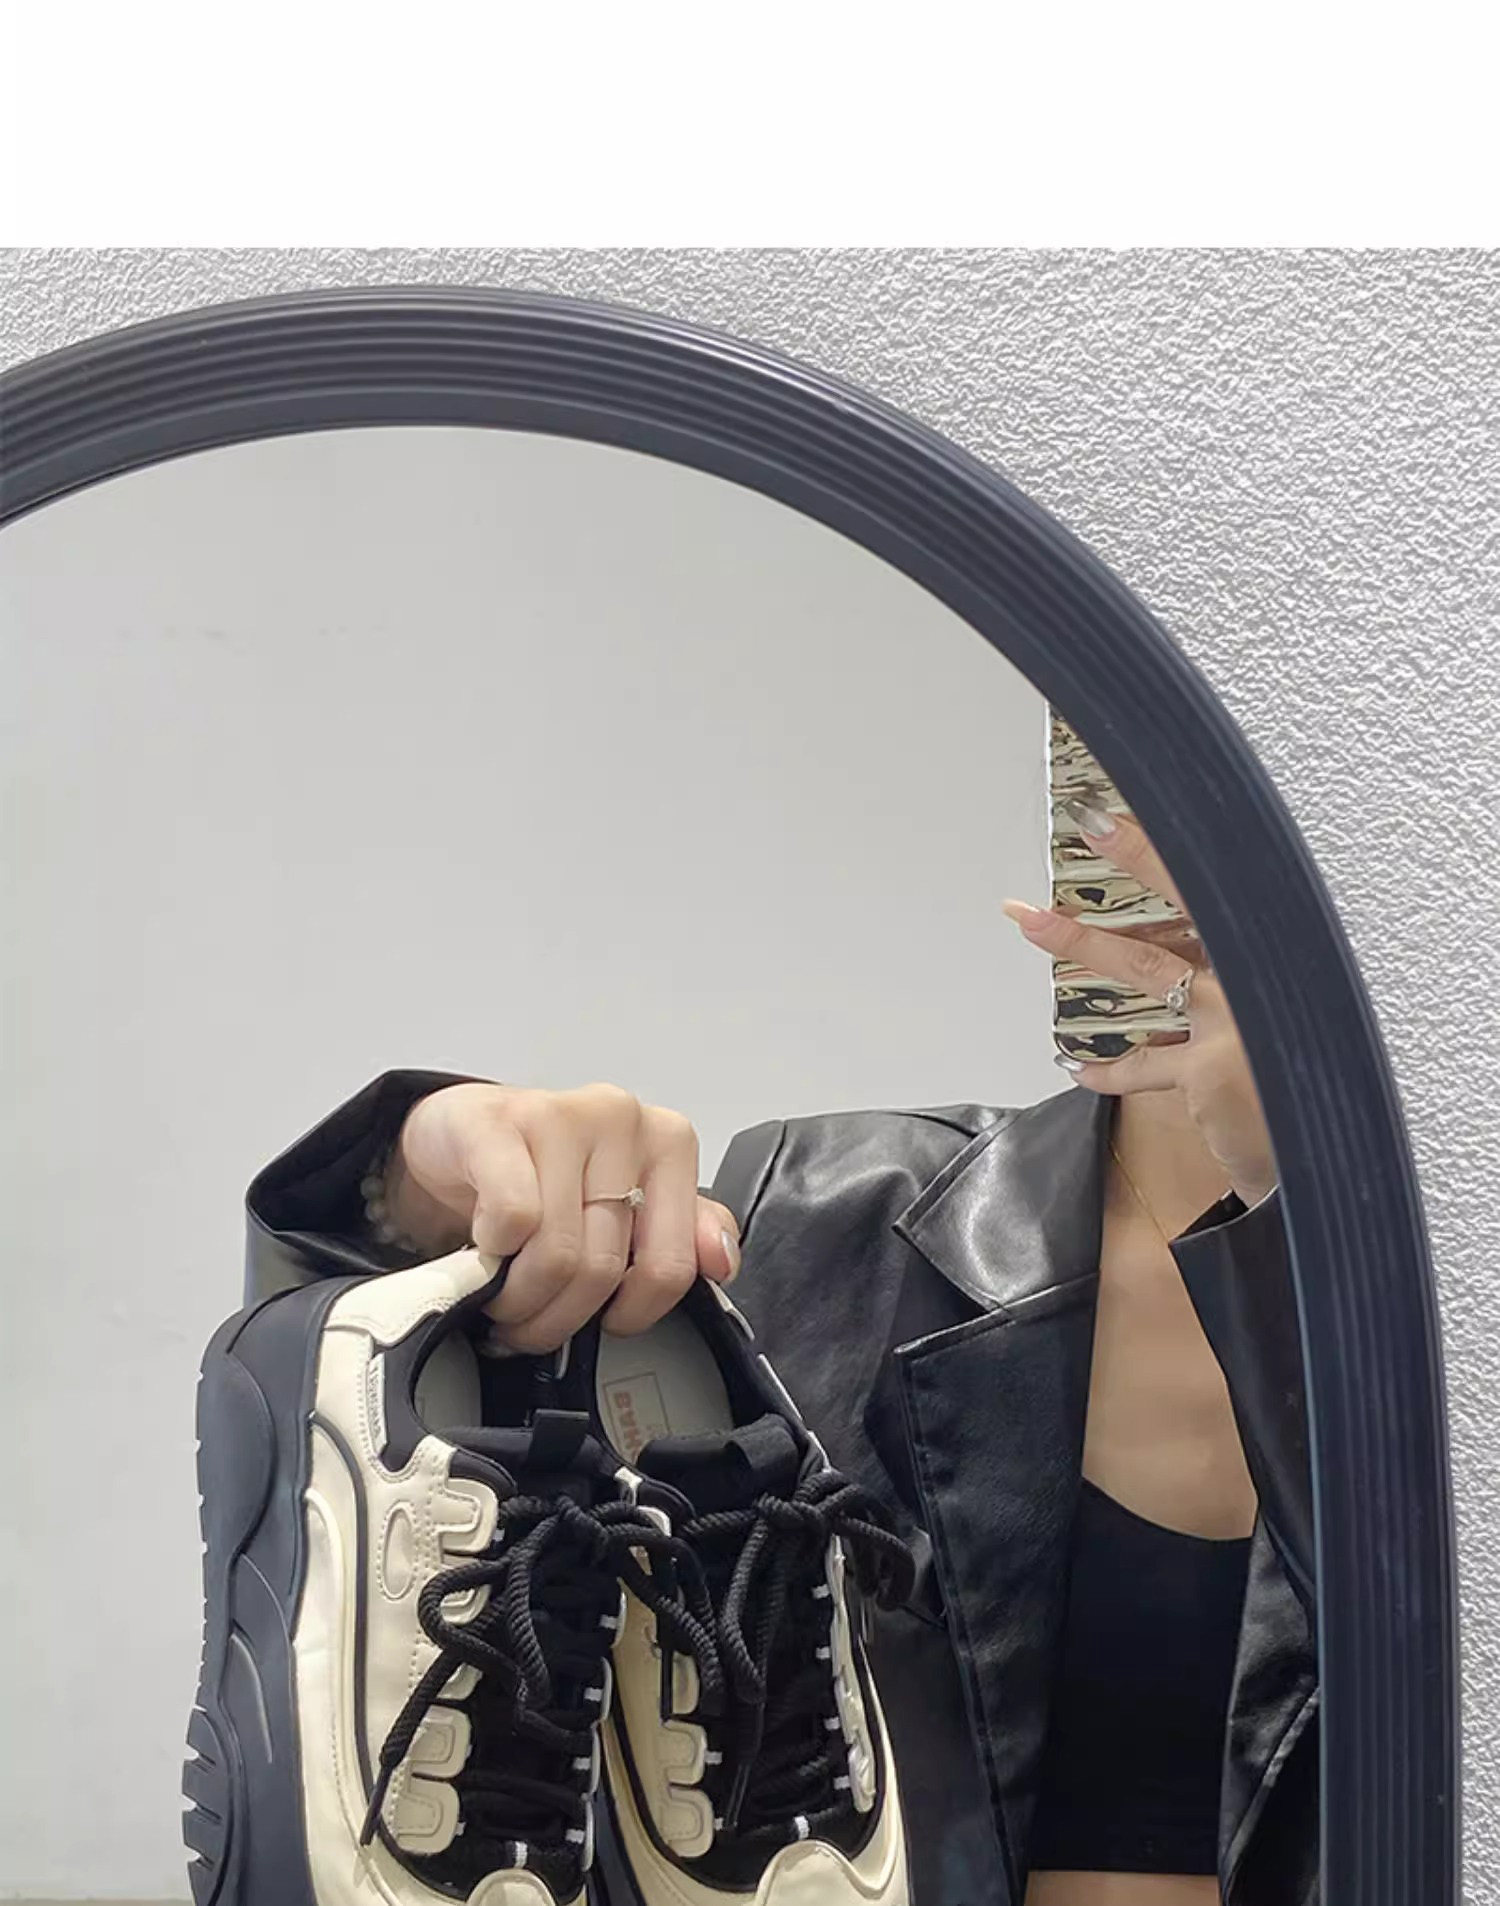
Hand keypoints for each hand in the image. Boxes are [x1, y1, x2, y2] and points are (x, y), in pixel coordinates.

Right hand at [387, 1081, 741, 1350]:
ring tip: (505, 1293)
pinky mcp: (500, 1122)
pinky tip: (486, 1245)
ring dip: (519, 1296)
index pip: (672, 1265)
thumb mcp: (627, 1208)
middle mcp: (621, 1118)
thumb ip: (685, 1234)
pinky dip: (493, 1250)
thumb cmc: (547, 1177)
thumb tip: (722, 1261)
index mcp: (667, 1142)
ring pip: (557, 1252)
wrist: (462, 1137)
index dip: (630, 1313)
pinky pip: (512, 1217)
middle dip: (558, 1316)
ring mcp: (561, 1114)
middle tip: (531, 1319)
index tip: (601, 1320)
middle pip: (602, 1267)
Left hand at [1002, 807, 1277, 1206]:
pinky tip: (1074, 1066)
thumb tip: (1171, 949)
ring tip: (1032, 922)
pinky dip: (1107, 1069)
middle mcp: (1264, 976)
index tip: (1137, 808)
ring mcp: (1240, 1021)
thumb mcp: (1276, 1019)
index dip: (1180, 845)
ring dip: (1085, 943)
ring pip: (1150, 968)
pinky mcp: (1213, 1071)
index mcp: (1279, 953)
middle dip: (1140, 856)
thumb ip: (1231, 980)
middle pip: (1195, 900)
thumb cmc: (1299, 1082)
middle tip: (1090, 823)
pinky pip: (1142, 1063)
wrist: (1330, 1155)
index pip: (1229, 883)